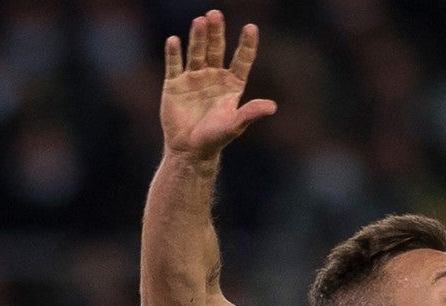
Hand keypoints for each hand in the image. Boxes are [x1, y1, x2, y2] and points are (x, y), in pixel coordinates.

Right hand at [160, 12, 275, 161]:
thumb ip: (250, 113)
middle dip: (216, 32)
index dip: (247, 44)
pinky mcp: (174, 84)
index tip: (250, 27)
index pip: (242, 59)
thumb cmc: (214, 139)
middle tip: (215, 14)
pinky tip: (174, 40)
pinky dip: (174, 53)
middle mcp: (214, 76)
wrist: (189, 150)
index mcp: (232, 84)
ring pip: (196, 52)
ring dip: (198, 37)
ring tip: (199, 21)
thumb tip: (272, 107)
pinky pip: (174, 64)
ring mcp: (194, 78)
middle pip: (217, 49)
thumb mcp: (234, 125)